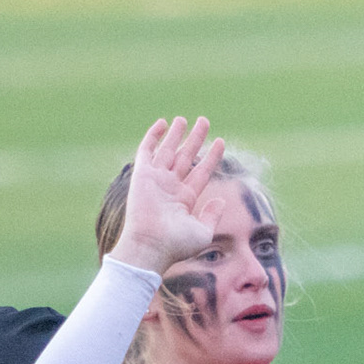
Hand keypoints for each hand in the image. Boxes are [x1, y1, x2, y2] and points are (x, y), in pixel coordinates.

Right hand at [110, 117, 226, 274]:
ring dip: (176, 134)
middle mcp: (171, 187)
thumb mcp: (203, 232)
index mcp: (185, 199)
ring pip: (168, 150)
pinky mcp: (142, 174)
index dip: (212, 157)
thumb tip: (220, 200)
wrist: (151, 244)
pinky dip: (153, 136)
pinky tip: (163, 123)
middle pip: (186, 157)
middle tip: (204, 121)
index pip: (202, 171)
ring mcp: (156, 180)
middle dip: (195, 139)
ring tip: (184, 119)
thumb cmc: (177, 244)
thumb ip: (212, 215)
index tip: (221, 142)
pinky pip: (147, 150)